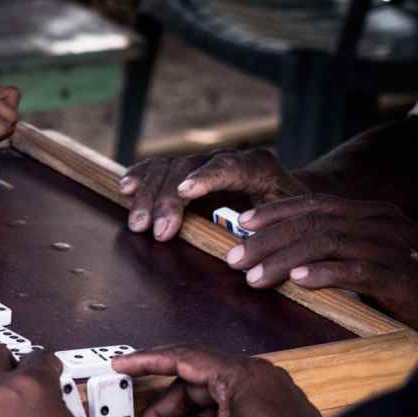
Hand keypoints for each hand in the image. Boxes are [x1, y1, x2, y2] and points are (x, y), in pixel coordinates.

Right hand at [112, 346, 321, 416]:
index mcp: (242, 375)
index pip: (183, 357)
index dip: (147, 361)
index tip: (120, 364)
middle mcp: (256, 377)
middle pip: (195, 382)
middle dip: (168, 407)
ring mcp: (268, 396)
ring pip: (212, 400)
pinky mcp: (274, 415)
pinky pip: (229, 412)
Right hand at [121, 148, 307, 240]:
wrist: (289, 198)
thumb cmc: (291, 218)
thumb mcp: (292, 227)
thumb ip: (273, 237)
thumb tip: (247, 255)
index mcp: (259, 169)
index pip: (231, 166)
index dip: (207, 177)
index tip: (185, 193)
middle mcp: (228, 159)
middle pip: (189, 167)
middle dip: (167, 199)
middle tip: (154, 231)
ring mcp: (205, 164)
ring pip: (169, 167)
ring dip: (148, 194)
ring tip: (136, 224)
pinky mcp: (188, 172)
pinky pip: (160, 167)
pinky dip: (142, 176)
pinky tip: (125, 188)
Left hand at [227, 194, 417, 336]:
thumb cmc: (407, 283)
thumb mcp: (369, 256)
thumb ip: (334, 249)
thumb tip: (284, 258)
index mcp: (370, 213)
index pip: (314, 204)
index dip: (274, 213)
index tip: (240, 224)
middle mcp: (380, 223)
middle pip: (312, 222)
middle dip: (267, 240)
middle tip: (233, 259)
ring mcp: (392, 247)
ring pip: (327, 243)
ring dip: (283, 260)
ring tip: (253, 277)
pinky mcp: (400, 276)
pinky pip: (356, 270)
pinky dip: (324, 274)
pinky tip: (297, 281)